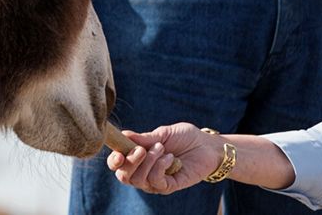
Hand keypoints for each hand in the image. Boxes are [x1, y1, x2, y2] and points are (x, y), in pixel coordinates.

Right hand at [106, 123, 222, 194]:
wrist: (207, 145)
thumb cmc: (185, 137)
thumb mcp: (163, 133)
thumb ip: (144, 137)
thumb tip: (124, 134)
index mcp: (138, 158)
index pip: (118, 165)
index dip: (114, 161)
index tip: (119, 152)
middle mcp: (144, 172)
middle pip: (124, 176)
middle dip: (130, 162)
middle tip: (142, 149)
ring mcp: (156, 182)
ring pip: (139, 180)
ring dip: (149, 162)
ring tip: (162, 149)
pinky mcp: (169, 187)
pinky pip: (156, 182)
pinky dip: (160, 167)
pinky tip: (170, 157)